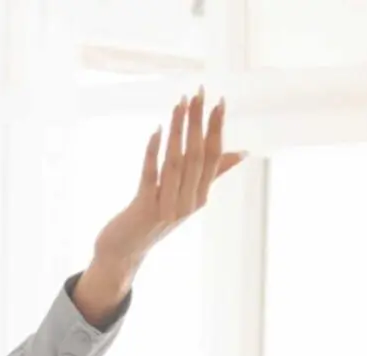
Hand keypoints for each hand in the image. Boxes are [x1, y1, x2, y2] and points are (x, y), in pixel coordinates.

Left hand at [73, 91, 241, 326]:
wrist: (124, 252)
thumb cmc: (155, 219)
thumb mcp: (187, 196)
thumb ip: (212, 174)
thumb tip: (242, 152)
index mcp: (200, 196)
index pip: (213, 157)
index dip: (216, 129)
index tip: (219, 101)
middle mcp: (188, 202)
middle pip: (196, 155)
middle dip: (198, 122)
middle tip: (199, 92)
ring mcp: (167, 207)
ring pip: (175, 162)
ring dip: (178, 130)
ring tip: (179, 103)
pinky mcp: (145, 209)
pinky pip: (150, 176)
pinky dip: (153, 151)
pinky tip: (156, 130)